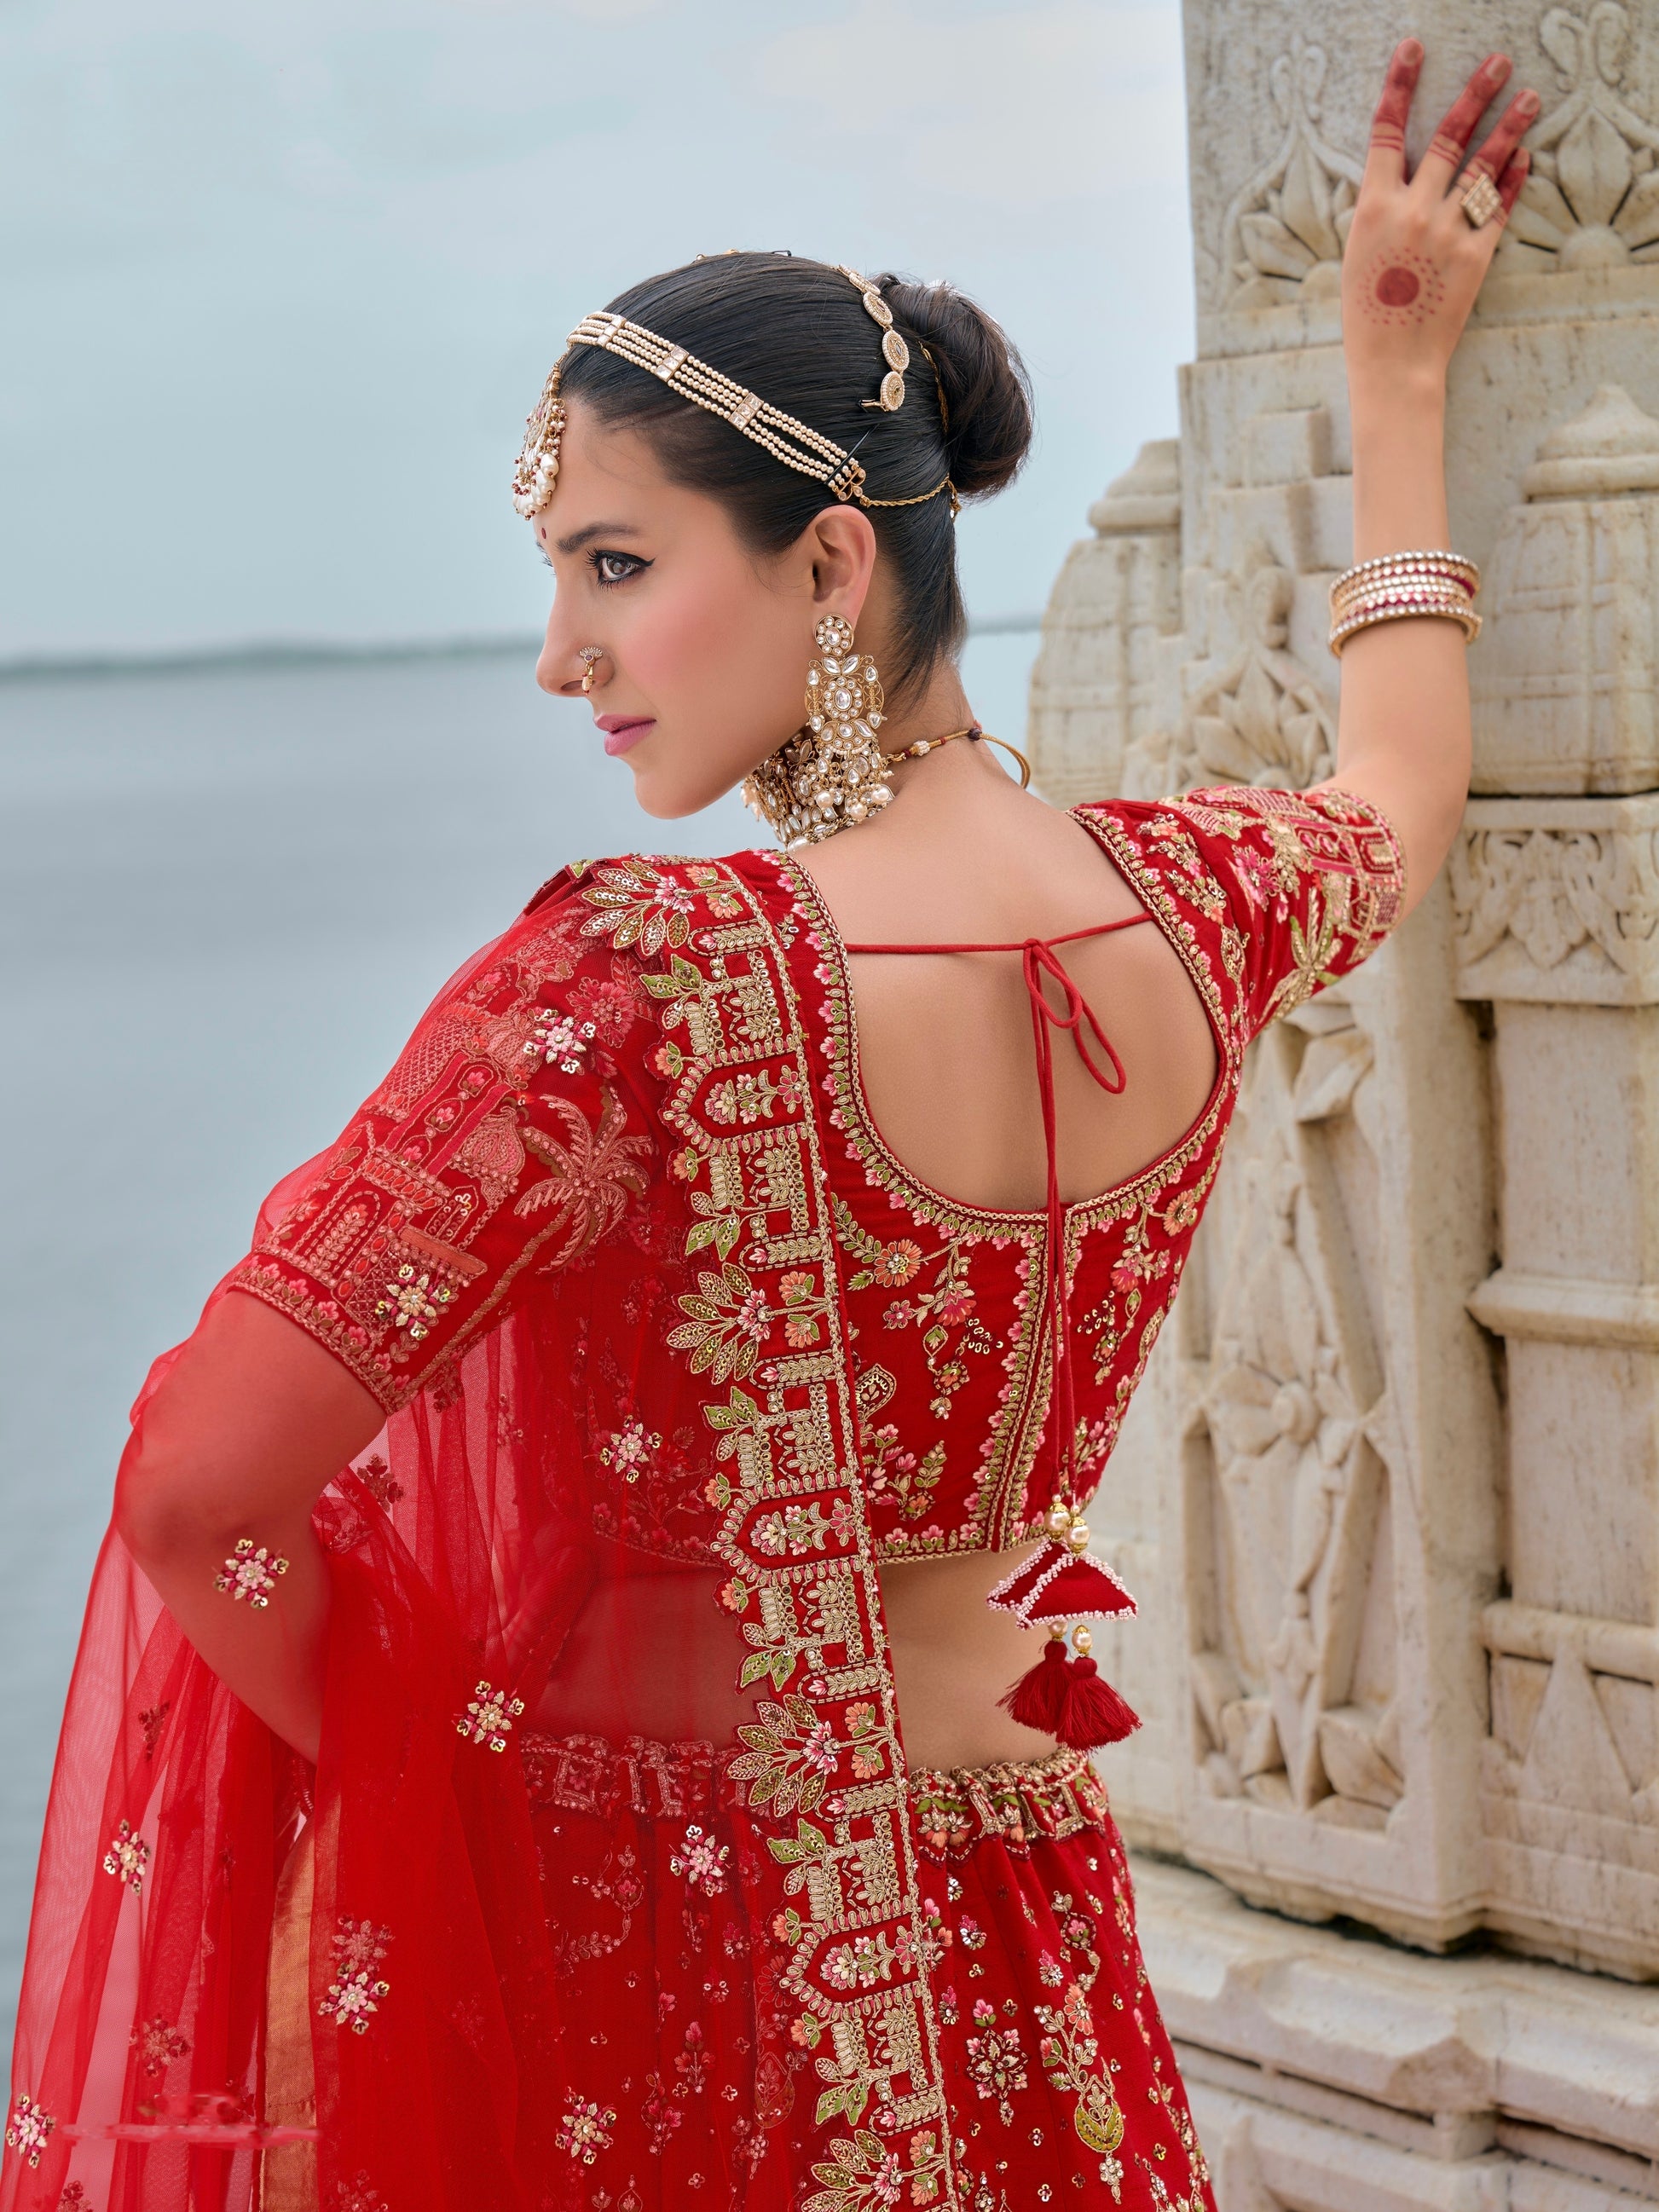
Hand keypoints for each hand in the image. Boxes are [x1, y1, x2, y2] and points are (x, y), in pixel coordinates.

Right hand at [1342, 42, 1535, 395]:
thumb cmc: (1368, 316)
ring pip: (1484, 165)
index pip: (1387, 133)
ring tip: (1530, 99)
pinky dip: (1514, 178)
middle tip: (1499, 64)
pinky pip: (1499, 206)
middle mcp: (1413, 211)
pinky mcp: (1476, 254)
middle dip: (1477, 94)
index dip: (1400, 87)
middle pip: (1448, 137)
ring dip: (1511, 127)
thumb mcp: (1358, 256)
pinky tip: (1525, 156)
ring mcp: (1448, 231)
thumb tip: (1400, 180)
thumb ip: (1380, 213)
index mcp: (1373, 209)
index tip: (1413, 51)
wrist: (1395, 364)